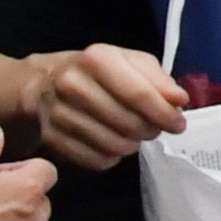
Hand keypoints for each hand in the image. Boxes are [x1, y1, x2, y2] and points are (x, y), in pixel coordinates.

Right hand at [25, 41, 188, 167]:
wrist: (41, 84)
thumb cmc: (95, 70)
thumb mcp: (128, 60)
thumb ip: (157, 78)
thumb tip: (179, 101)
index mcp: (96, 59)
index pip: (138, 94)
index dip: (164, 113)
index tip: (179, 124)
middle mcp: (73, 85)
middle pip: (128, 123)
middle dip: (151, 130)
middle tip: (156, 127)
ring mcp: (59, 115)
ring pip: (114, 146)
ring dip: (134, 144)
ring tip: (135, 134)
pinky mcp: (52, 140)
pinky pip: (96, 160)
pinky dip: (113, 156)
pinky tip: (114, 142)